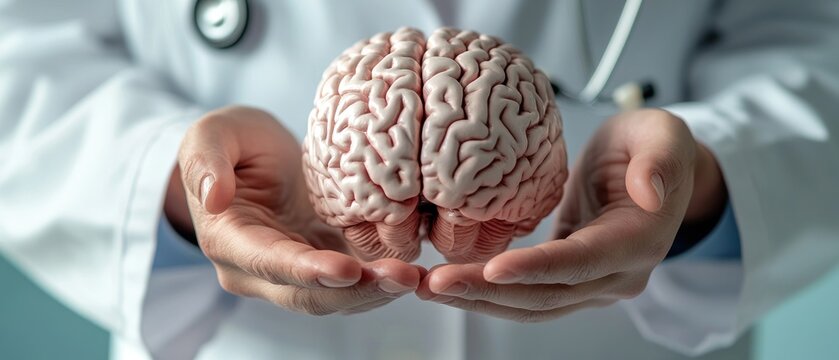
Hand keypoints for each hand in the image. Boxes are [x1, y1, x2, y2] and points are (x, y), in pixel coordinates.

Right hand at [167, 106, 421, 314]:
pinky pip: (355, 282)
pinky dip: (382, 280)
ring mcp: (296, 271)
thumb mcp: (211, 135)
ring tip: (412, 276)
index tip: (344, 270)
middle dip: (355, 291)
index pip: (269, 263)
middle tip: (399, 277)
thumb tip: (214, 197)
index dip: (306, 271)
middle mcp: (260, 270)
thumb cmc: (232, 142)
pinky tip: (414, 271)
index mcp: (229, 241)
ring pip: (336, 296)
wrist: (254, 156)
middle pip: (309, 294)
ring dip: (375, 291)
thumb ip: (205, 162)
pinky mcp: (326, 261)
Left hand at [417, 109, 724, 321]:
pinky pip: (527, 295)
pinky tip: (450, 284)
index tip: (492, 268)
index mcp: (639, 241)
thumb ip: (659, 158)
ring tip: (427, 287)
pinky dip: (488, 293)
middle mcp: (617, 275)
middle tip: (434, 282)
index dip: (537, 267)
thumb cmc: (654, 146)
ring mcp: (594, 284)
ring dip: (478, 300)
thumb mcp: (663, 135)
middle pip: (547, 293)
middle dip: (487, 291)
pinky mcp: (571, 281)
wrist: (656, 174)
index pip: (582, 262)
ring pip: (532, 304)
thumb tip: (650, 190)